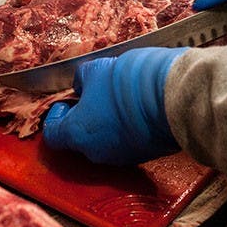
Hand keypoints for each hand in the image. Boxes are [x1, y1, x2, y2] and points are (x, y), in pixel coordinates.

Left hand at [42, 47, 184, 164]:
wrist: (174, 97)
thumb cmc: (129, 83)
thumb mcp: (96, 69)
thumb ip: (82, 80)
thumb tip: (81, 85)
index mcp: (78, 133)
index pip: (52, 135)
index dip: (55, 118)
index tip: (65, 103)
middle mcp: (97, 152)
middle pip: (79, 140)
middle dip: (83, 119)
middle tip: (92, 98)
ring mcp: (123, 157)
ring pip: (105, 143)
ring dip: (105, 125)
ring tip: (116, 101)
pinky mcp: (145, 155)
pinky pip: (127, 144)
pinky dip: (126, 130)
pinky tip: (135, 110)